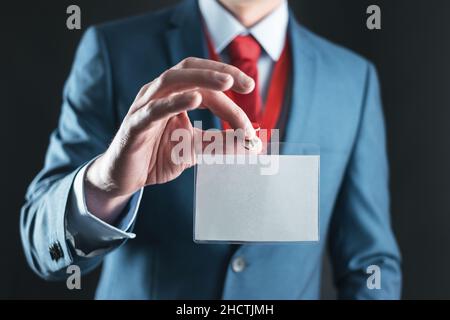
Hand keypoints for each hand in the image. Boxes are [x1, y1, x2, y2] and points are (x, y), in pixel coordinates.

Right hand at [84, 57, 255, 222]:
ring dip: (201, 79)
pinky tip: (194, 99)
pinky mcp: (135, 125)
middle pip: (190, 71)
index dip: (229, 84)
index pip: (204, 83)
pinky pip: (154, 109)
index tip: (252, 92)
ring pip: (172, 80)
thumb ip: (220, 144)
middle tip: (247, 85)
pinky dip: (174, 102)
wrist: (126, 178)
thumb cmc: (157, 157)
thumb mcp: (194, 149)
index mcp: (174, 95)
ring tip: (226, 82)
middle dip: (219, 73)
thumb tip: (252, 144)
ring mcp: (145, 106)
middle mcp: (158, 94)